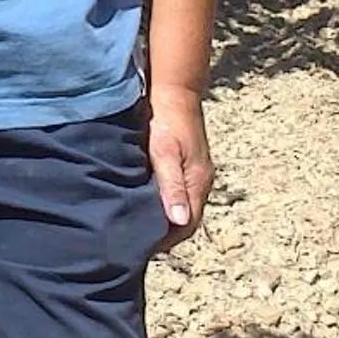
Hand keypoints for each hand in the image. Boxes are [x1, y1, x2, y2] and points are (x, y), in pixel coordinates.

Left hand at [144, 83, 213, 232]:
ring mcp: (197, 172)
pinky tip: (147, 199)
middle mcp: (201, 180)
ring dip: (164, 216)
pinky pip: (180, 191)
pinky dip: (165, 200)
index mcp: (197, 182)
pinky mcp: (190, 163)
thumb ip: (171, 186)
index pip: (187, 224)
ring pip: (182, 204)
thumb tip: (179, 220)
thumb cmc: (166, 121)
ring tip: (139, 222)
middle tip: (137, 239)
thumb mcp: (164, 153)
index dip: (166, 239)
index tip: (142, 246)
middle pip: (186, 218)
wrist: (175, 91)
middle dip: (165, 232)